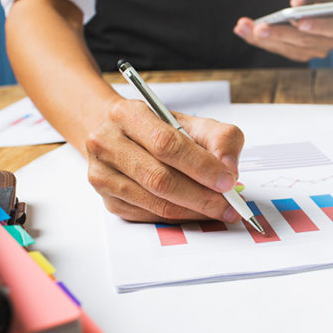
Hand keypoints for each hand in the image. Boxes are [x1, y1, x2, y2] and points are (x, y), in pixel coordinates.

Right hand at [84, 98, 244, 222]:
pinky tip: (195, 211)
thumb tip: (229, 169)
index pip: (166, 144)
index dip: (201, 165)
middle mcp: (108, 143)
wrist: (122, 137)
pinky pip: (150, 216)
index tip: (227, 180)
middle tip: (228, 204)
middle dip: (201, 196)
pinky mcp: (109, 201)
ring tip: (217, 209)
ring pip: (156, 202)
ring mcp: (103, 175)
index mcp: (128, 115)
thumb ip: (220, 138)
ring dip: (193, 210)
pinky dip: (179, 217)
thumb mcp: (193, 123)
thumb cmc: (160, 131)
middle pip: (160, 178)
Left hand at [233, 0, 332, 61]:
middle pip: (302, 41)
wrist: (320, 5)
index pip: (329, 28)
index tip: (299, 22)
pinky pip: (279, 49)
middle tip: (258, 27)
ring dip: (263, 40)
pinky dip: (261, 41)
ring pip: (287, 48)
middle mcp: (329, 43)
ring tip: (242, 27)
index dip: (315, 26)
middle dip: (278, 34)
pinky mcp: (299, 54)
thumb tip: (296, 2)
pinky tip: (245, 31)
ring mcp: (314, 52)